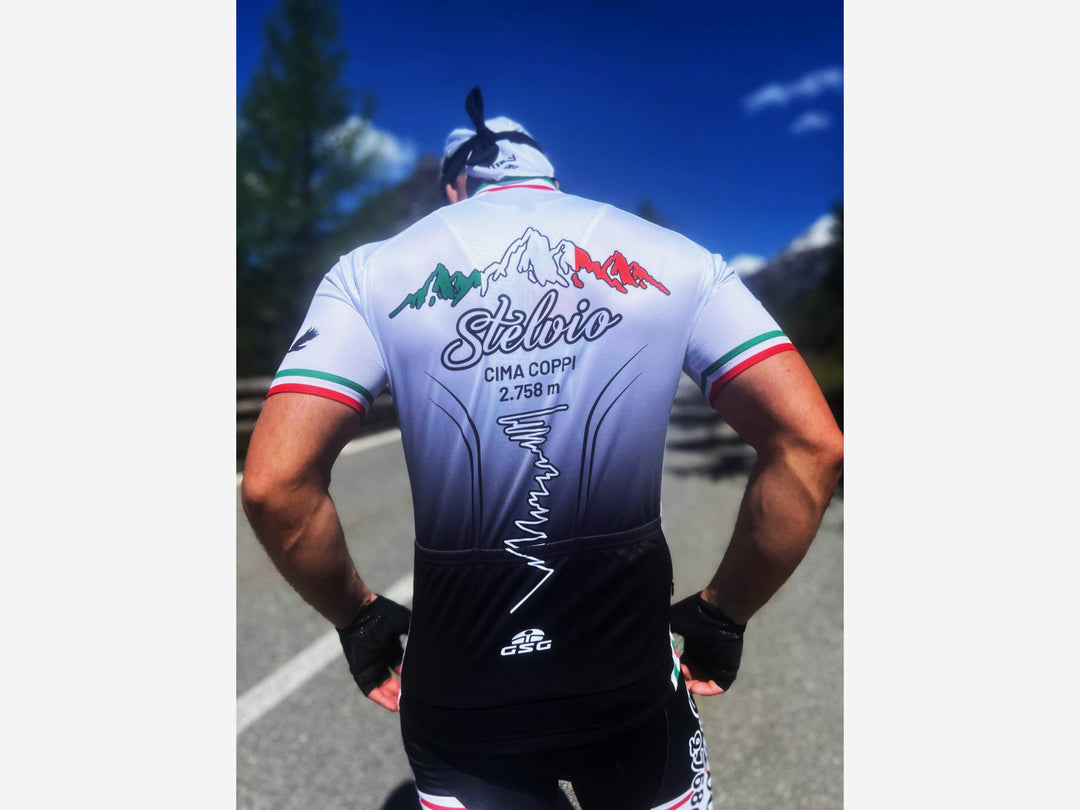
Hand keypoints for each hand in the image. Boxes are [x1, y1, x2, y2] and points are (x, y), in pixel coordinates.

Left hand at [337, 595, 411, 711]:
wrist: (359, 613)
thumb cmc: (381, 615)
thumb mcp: (404, 623)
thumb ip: (415, 635)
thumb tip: (432, 645)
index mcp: (390, 645)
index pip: (402, 664)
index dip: (411, 673)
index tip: (422, 681)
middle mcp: (381, 656)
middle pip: (394, 678)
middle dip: (405, 688)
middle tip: (417, 697)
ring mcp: (371, 665)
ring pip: (384, 686)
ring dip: (395, 697)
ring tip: (407, 707)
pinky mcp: (361, 672)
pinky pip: (371, 689)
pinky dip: (381, 698)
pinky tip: (393, 706)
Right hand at [669, 592, 745, 694]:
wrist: (719, 610)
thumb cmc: (697, 614)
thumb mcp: (675, 622)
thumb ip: (665, 633)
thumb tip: (650, 641)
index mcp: (694, 647)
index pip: (684, 664)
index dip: (676, 669)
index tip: (667, 668)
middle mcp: (704, 657)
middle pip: (692, 676)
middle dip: (682, 679)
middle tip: (674, 678)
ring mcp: (716, 665)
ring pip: (702, 682)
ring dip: (691, 685)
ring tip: (683, 681)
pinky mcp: (726, 671)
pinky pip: (716, 687)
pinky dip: (705, 690)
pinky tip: (694, 686)